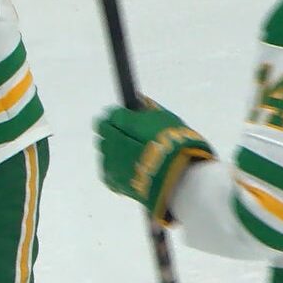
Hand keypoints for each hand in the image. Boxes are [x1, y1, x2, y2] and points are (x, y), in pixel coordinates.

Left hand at [97, 103, 213, 223]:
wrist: (177, 182)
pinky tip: (133, 168)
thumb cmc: (175, 146)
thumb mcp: (165, 119)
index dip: (119, 116)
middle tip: (132, 137)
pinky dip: (117, 167)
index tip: (127, 119)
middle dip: (115, 132)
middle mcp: (111, 142)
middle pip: (104, 132)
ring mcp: (110, 163)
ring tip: (136, 156)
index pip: (110, 115)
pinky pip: (108, 169)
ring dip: (116, 150)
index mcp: (123, 123)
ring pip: (105, 151)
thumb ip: (147, 108)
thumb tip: (138, 100)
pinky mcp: (112, 181)